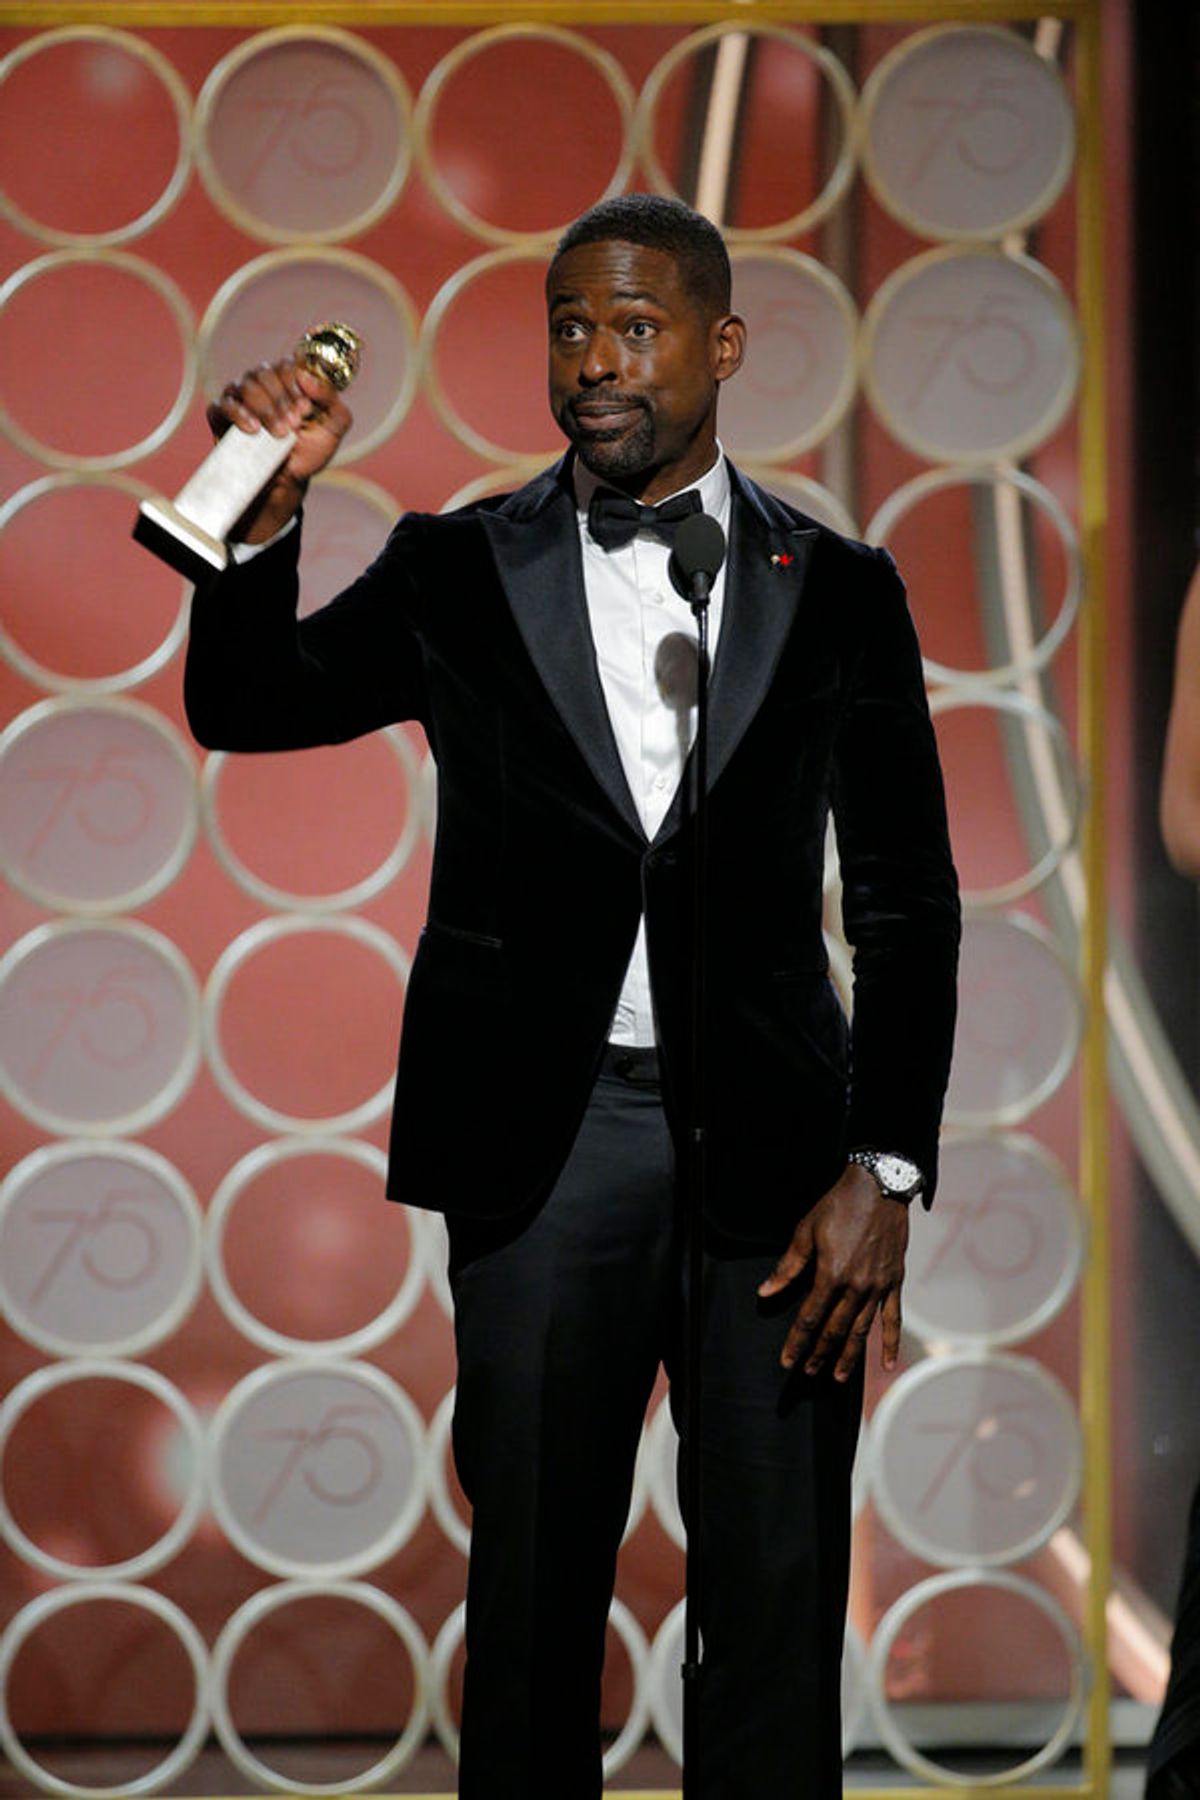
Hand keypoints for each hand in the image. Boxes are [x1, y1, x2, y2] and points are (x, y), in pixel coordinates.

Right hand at [206, 357, 352, 542]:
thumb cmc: (310, 450)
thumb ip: (331, 399)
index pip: (287, 365)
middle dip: (282, 400)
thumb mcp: (334, 427)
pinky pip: (223, 405)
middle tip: (294, 425)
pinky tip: (254, 429)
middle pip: (265, 373)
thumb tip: (307, 378)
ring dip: (266, 409)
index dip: (295, 383)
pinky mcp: (222, 415)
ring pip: (247, 386)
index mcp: (288, 380)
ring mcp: (240, 397)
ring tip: (280, 433)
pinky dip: (239, 415)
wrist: (288, 481)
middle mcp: (262, 383)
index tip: (305, 408)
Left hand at [757, 1163, 908, 1381]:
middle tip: (808, 1373)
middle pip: (834, 1329)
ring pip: (861, 1330)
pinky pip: (892, 1318)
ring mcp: (878, 1286)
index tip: (788, 1360)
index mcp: (831, 1274)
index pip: (809, 1317)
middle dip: (819, 1353)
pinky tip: (889, 1363)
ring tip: (837, 1376)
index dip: (797, 1342)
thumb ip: (788, 1267)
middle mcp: (856, 1286)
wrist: (879, 1187)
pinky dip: (890, 1342)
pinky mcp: (894, 1282)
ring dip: (849, 1356)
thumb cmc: (838, 1206)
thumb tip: (765, 1292)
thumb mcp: (806, 1232)